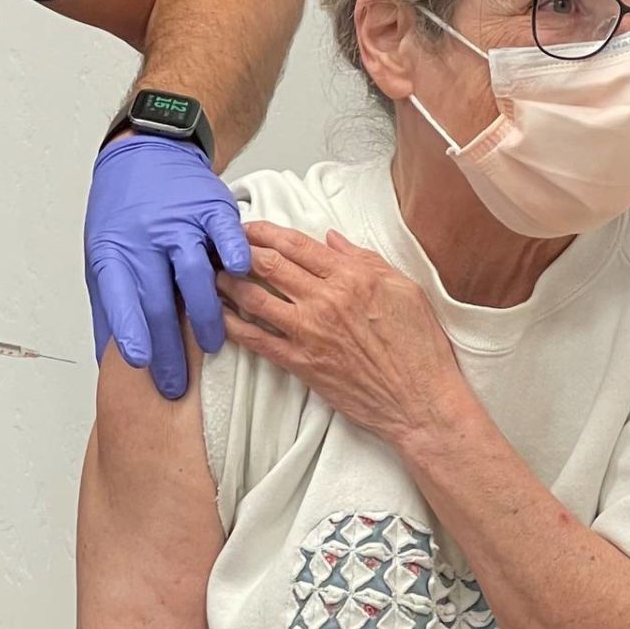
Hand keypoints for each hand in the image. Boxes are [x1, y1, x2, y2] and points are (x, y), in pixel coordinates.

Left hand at [83, 135, 252, 399]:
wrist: (151, 153)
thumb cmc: (127, 214)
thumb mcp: (105, 255)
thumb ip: (110, 305)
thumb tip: (106, 361)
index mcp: (114, 250)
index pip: (120, 296)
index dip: (131, 329)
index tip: (141, 361)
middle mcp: (145, 236)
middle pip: (158, 298)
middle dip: (168, 348)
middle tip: (176, 385)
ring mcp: (179, 221)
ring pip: (193, 272)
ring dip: (203, 315)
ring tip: (210, 345)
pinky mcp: (211, 208)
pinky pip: (225, 235)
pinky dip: (235, 256)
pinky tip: (243, 278)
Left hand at [218, 222, 469, 451]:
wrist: (420, 401)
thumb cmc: (419, 346)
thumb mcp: (404, 288)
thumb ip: (364, 260)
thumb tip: (331, 240)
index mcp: (353, 277)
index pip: (297, 244)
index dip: (265, 232)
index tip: (246, 226)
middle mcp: (326, 300)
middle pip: (269, 265)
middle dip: (238, 250)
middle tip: (219, 244)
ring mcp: (310, 333)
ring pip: (255, 298)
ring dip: (227, 283)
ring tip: (210, 274)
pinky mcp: (301, 364)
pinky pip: (257, 340)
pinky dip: (232, 325)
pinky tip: (216, 316)